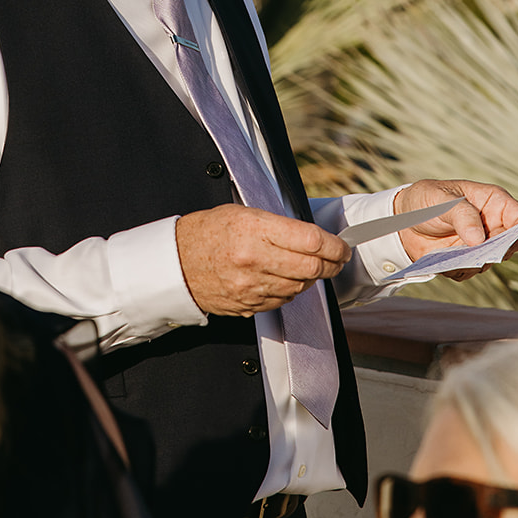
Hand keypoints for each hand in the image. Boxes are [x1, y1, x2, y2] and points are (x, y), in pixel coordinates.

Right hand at [175, 204, 350, 316]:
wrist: (176, 263)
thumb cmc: (208, 232)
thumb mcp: (242, 213)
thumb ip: (277, 225)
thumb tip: (310, 236)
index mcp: (254, 230)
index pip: (310, 240)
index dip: (334, 245)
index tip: (341, 246)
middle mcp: (255, 260)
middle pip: (312, 267)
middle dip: (331, 264)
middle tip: (337, 258)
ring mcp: (252, 286)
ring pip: (301, 286)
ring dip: (312, 278)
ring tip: (312, 267)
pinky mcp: (249, 305)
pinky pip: (283, 300)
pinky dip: (292, 290)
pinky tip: (287, 279)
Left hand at [393, 179, 517, 279]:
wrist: (403, 221)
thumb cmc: (426, 200)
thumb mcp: (441, 199)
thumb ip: (462, 215)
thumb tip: (479, 240)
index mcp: (494, 202)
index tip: (506, 242)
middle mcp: (493, 225)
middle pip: (512, 245)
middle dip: (494, 250)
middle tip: (473, 249)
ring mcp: (482, 245)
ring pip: (491, 262)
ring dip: (473, 260)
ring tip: (451, 250)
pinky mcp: (468, 261)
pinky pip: (471, 272)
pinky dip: (458, 268)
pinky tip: (442, 256)